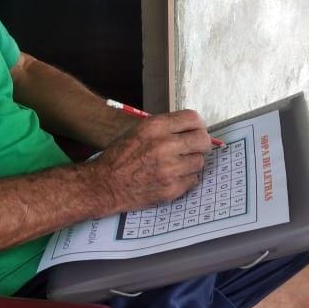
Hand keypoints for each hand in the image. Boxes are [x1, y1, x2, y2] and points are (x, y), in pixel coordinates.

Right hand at [90, 110, 211, 213]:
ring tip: (177, 164)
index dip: (197, 124)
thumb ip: (165, 127)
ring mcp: (169, 169)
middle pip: (202, 140)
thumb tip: (192, 128)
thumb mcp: (139, 130)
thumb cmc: (121, 156)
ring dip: (191, 162)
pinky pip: (193, 179)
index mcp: (155, 127)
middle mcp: (164, 145)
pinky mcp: (171, 189)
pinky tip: (172, 176)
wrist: (106, 184)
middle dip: (201, 143)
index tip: (196, 130)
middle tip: (195, 147)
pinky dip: (185, 178)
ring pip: (199, 161)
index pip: (193, 118)